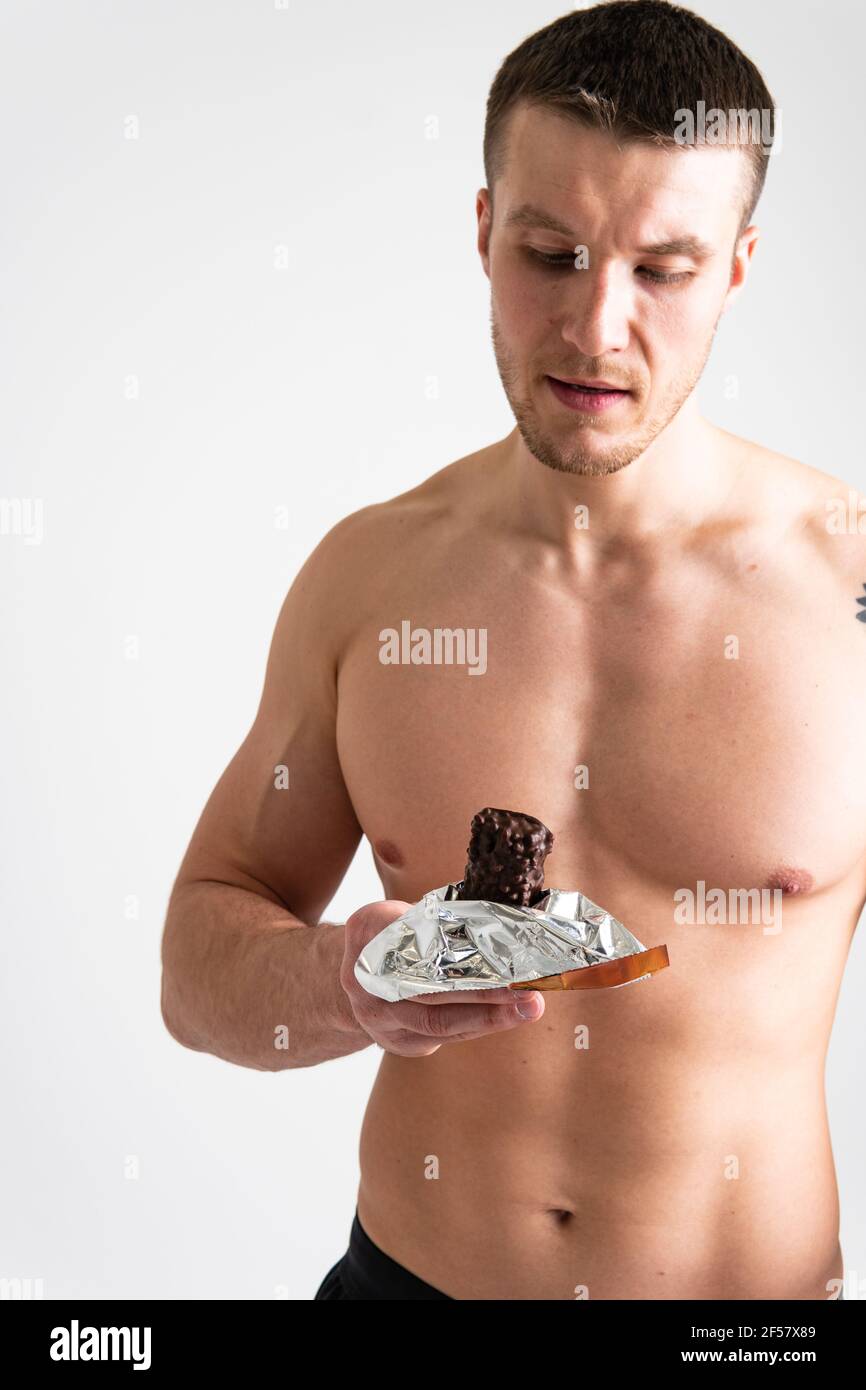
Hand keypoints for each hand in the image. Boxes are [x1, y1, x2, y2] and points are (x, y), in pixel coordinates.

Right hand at [340, 899, 544, 1056]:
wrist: (351, 983)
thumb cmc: (391, 940)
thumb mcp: (399, 913)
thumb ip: (434, 915)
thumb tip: (498, 916)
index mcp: (366, 930)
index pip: (411, 933)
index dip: (450, 941)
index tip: (491, 940)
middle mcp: (363, 976)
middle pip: (429, 986)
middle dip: (483, 989)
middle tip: (525, 984)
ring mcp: (376, 1014)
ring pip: (437, 1021)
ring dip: (489, 1016)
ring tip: (529, 1006)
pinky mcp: (395, 1041)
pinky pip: (442, 1037)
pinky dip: (478, 1026)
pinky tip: (508, 1017)